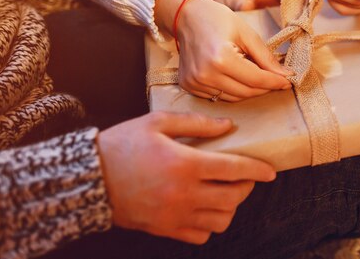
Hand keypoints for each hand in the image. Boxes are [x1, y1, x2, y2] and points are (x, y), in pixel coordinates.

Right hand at [97, 112, 275, 243]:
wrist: (88, 178)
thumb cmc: (123, 145)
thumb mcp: (158, 122)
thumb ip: (196, 124)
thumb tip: (228, 127)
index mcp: (185, 164)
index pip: (234, 170)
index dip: (257, 170)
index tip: (271, 171)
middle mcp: (184, 194)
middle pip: (233, 197)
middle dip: (246, 187)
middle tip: (244, 176)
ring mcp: (174, 215)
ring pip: (221, 220)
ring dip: (230, 207)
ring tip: (225, 193)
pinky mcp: (164, 230)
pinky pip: (200, 236)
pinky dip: (210, 225)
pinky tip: (205, 208)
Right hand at [154, 0, 291, 101]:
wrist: (187, 16)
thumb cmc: (218, 19)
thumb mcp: (247, 33)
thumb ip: (266, 57)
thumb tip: (286, 75)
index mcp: (221, 58)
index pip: (256, 79)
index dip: (275, 82)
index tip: (288, 81)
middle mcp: (205, 74)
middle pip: (246, 92)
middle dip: (265, 87)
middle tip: (277, 79)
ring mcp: (195, 83)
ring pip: (234, 98)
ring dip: (249, 90)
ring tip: (257, 76)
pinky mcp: (189, 86)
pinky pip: (219, 96)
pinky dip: (232, 90)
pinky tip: (236, 77)